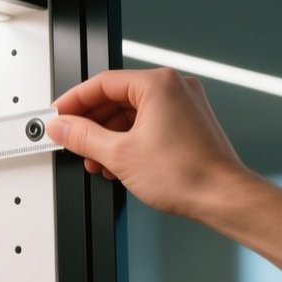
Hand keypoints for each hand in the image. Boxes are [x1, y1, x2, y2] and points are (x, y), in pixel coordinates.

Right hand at [45, 68, 256, 220]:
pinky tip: (116, 162)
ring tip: (94, 159)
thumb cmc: (187, 174)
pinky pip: (148, 124)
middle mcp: (174, 89)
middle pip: (117, 98)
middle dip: (91, 123)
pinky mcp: (188, 125)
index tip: (59, 115)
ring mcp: (184, 106)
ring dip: (108, 136)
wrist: (223, 198)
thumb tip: (62, 127)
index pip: (103, 83)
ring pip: (131, 114)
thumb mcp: (119, 154)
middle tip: (71, 139)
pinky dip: (128, 141)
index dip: (74, 100)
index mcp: (159, 84)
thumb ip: (83, 137)